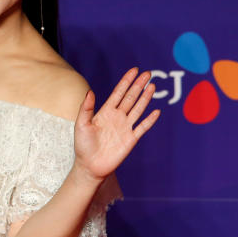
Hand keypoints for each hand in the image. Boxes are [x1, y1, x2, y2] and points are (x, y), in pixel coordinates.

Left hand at [73, 68, 159, 182]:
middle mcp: (117, 117)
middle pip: (131, 98)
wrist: (90, 166)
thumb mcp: (81, 124)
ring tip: (152, 87)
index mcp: (105, 111)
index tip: (134, 70)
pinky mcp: (131, 139)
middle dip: (139, 85)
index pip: (118, 93)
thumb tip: (90, 91)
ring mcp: (125, 127)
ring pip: (138, 109)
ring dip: (145, 98)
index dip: (126, 81)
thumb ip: (86, 108)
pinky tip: (156, 112)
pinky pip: (142, 127)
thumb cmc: (83, 145)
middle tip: (148, 73)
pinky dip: (149, 120)